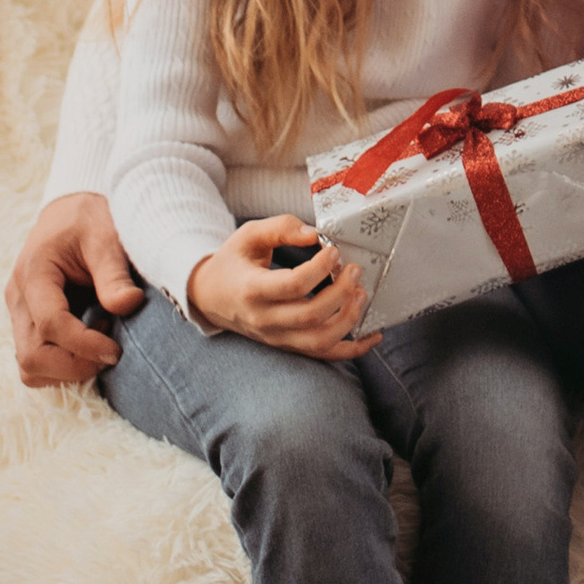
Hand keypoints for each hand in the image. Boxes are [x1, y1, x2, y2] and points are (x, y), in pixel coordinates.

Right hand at [6, 189, 144, 387]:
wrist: (71, 210)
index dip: (83, 346)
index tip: (116, 351)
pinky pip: (36, 360)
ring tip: (100, 342)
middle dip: (74, 366)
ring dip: (66, 370)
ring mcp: (20, 313)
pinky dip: (61, 366)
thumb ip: (114, 273)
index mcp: (34, 273)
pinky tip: (89, 343)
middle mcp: (19, 298)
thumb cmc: (89, 219)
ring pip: (29, 366)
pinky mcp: (28, 323)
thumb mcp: (106, 237)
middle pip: (32, 356)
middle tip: (112, 353)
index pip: (50, 325)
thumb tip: (129, 304)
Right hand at [184, 217, 379, 357]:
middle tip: (354, 269)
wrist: (210, 297)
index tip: (333, 250)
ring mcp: (277, 337)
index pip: (293, 285)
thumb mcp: (248, 235)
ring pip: (319, 342)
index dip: (319, 267)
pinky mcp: (288, 345)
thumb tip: (315, 234)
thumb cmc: (233, 262)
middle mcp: (264, 320)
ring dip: (349, 320)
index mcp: (252, 290)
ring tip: (361, 294)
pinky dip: (352, 349)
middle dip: (342, 293)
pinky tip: (373, 335)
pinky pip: (323, 355)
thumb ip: (280, 228)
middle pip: (311, 316)